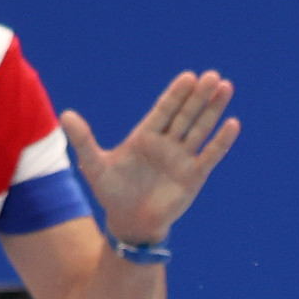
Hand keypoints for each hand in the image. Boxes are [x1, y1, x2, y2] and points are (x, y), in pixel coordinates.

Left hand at [60, 71, 240, 245]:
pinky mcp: (194, 176)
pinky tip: (233, 124)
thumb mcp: (94, 166)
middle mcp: (167, 143)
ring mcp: (182, 158)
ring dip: (213, 110)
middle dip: (199, 96)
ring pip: (200, 129)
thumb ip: (83, 140)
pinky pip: (210, 155)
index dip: (176, 94)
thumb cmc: (112, 193)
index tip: (189, 77)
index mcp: (145, 136)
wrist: (131, 223)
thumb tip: (65, 115)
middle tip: (212, 75)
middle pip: (186, 114)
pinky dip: (221, 141)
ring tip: (225, 87)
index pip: (164, 110)